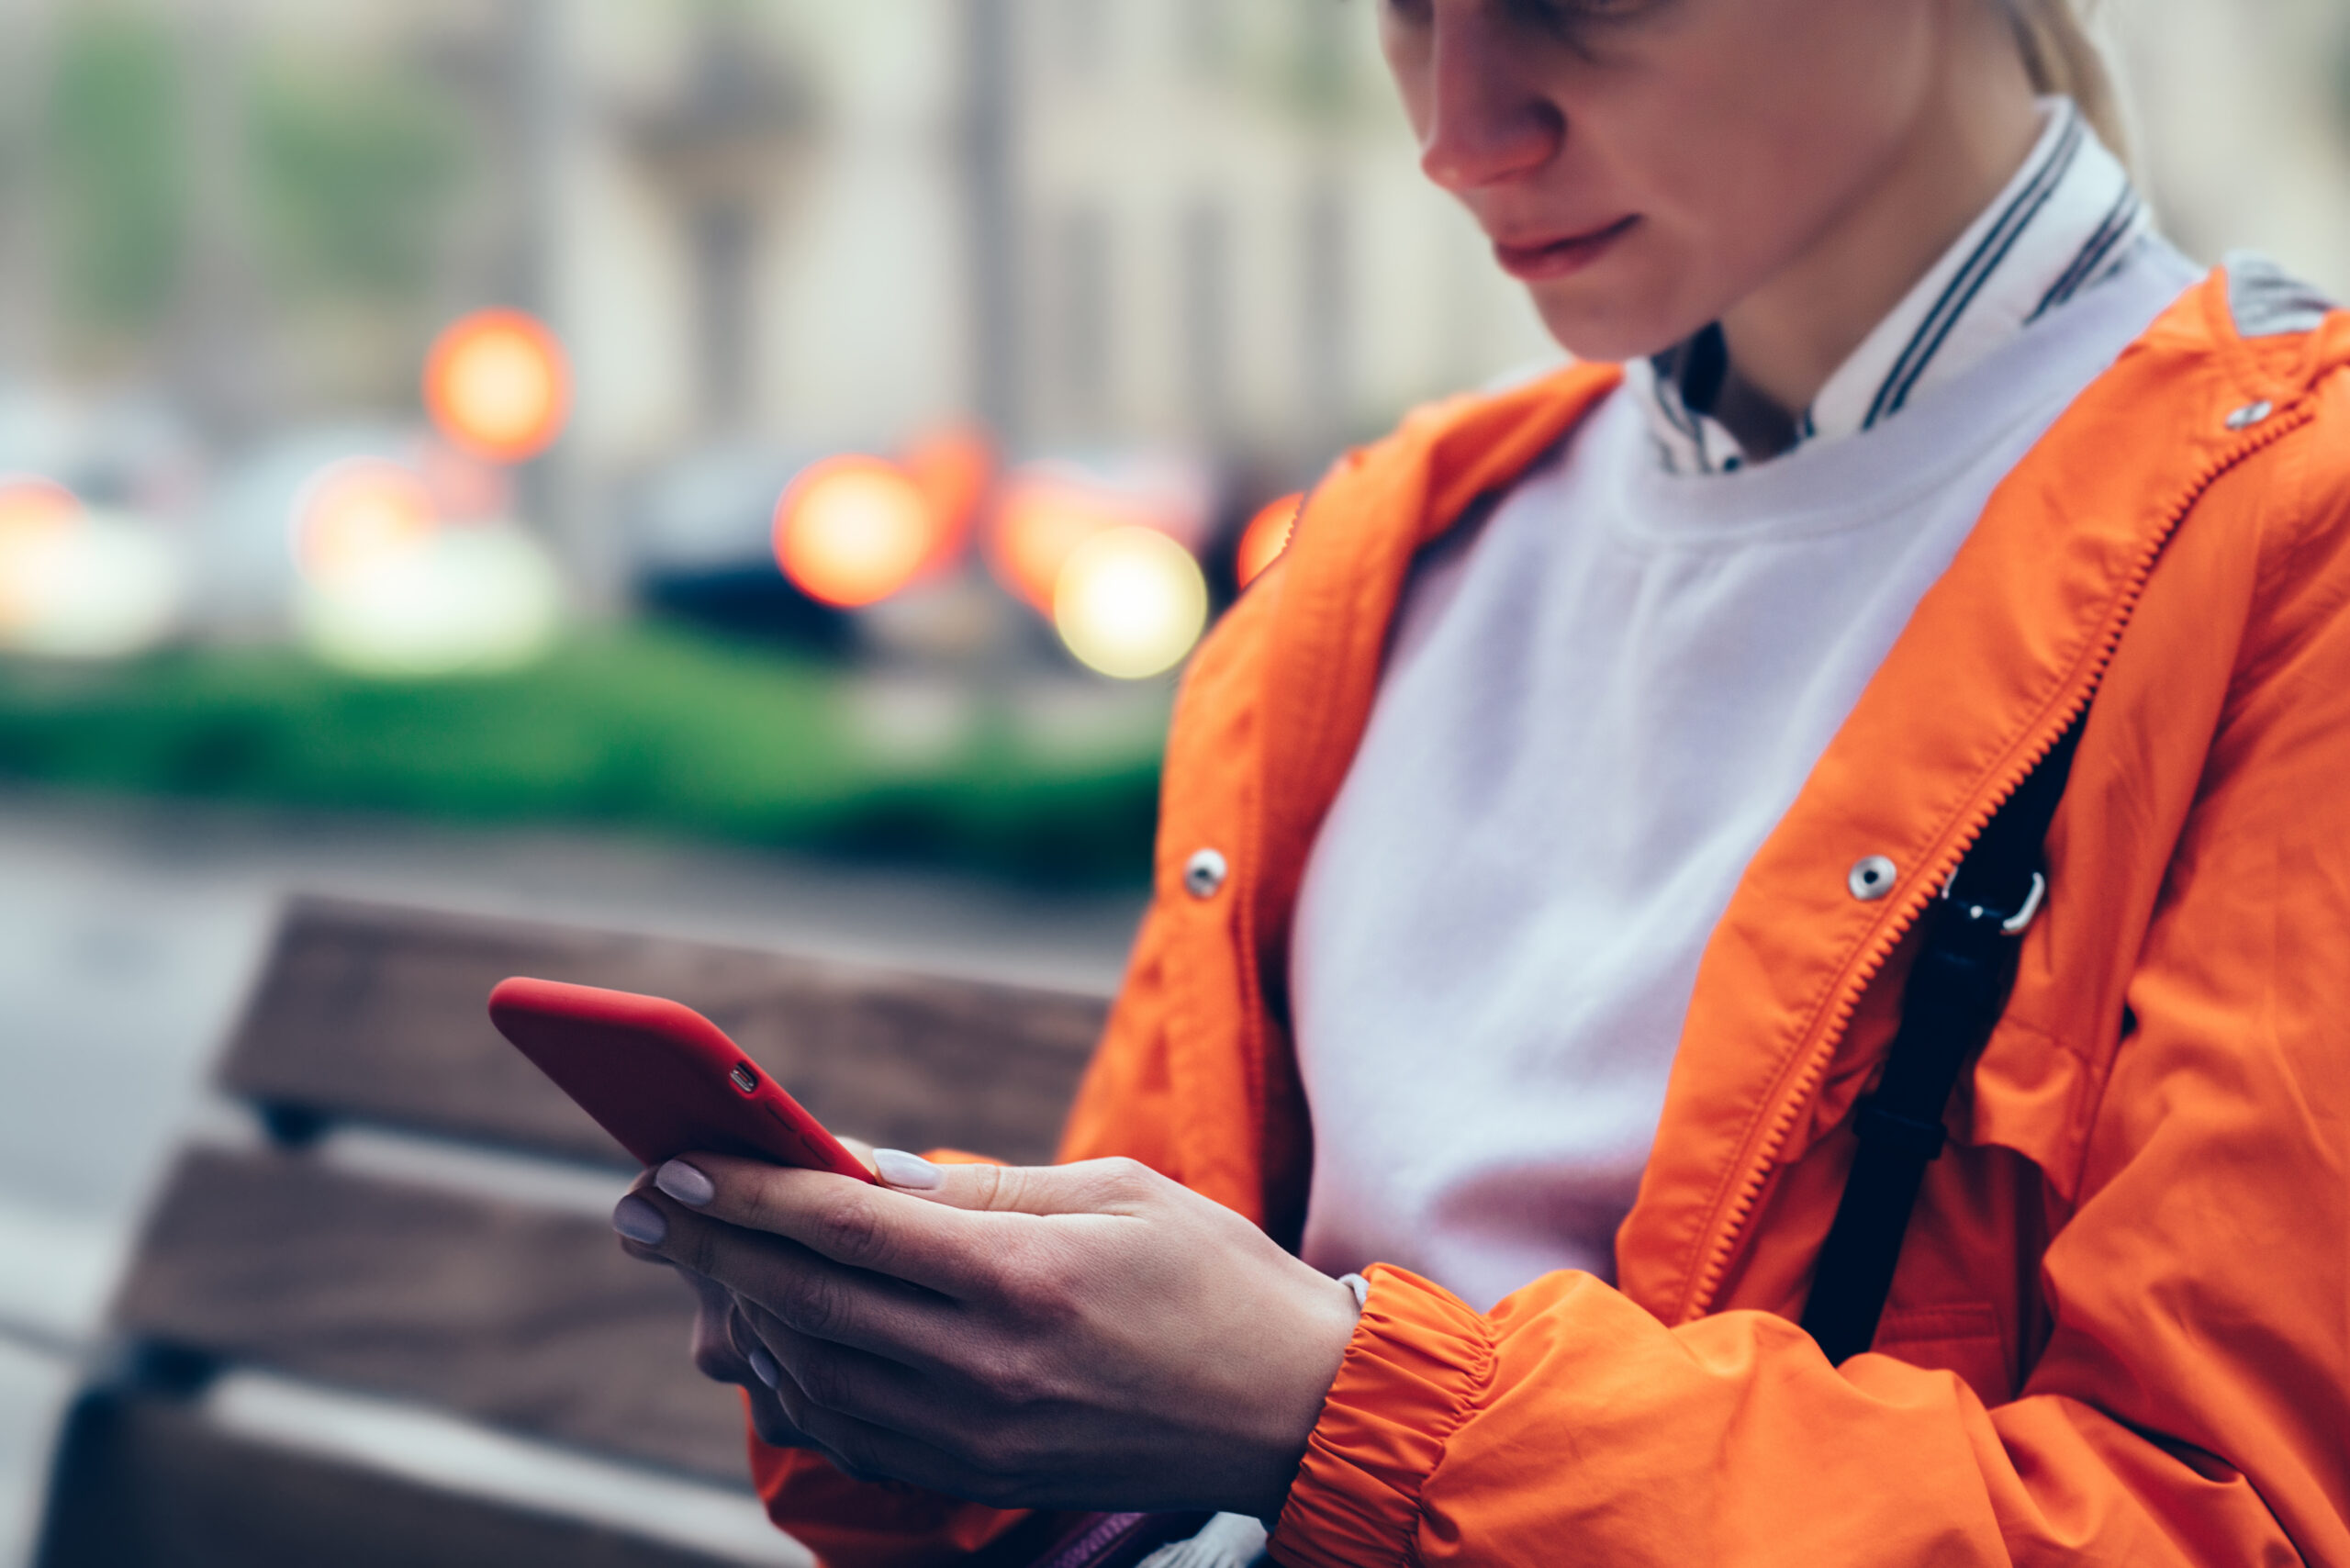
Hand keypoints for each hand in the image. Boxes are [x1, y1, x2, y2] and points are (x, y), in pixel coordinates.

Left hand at [611, 1151, 1358, 1521]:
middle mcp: (987, 1367)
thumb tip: (854, 1164)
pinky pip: (853, 1435)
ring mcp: (978, 1438)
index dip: (748, 1192)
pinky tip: (773, 1340)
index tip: (677, 1160)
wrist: (1295, 1412)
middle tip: (640, 1206)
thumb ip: (976, 1186)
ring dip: (738, 1315)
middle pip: (804, 1301)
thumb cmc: (1215, 1277)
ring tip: (698, 1266)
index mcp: (1024, 1277)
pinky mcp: (981, 1480)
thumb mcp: (1114, 1191)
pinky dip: (794, 1385)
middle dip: (707, 1248)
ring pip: (811, 1375)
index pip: (845, 1226)